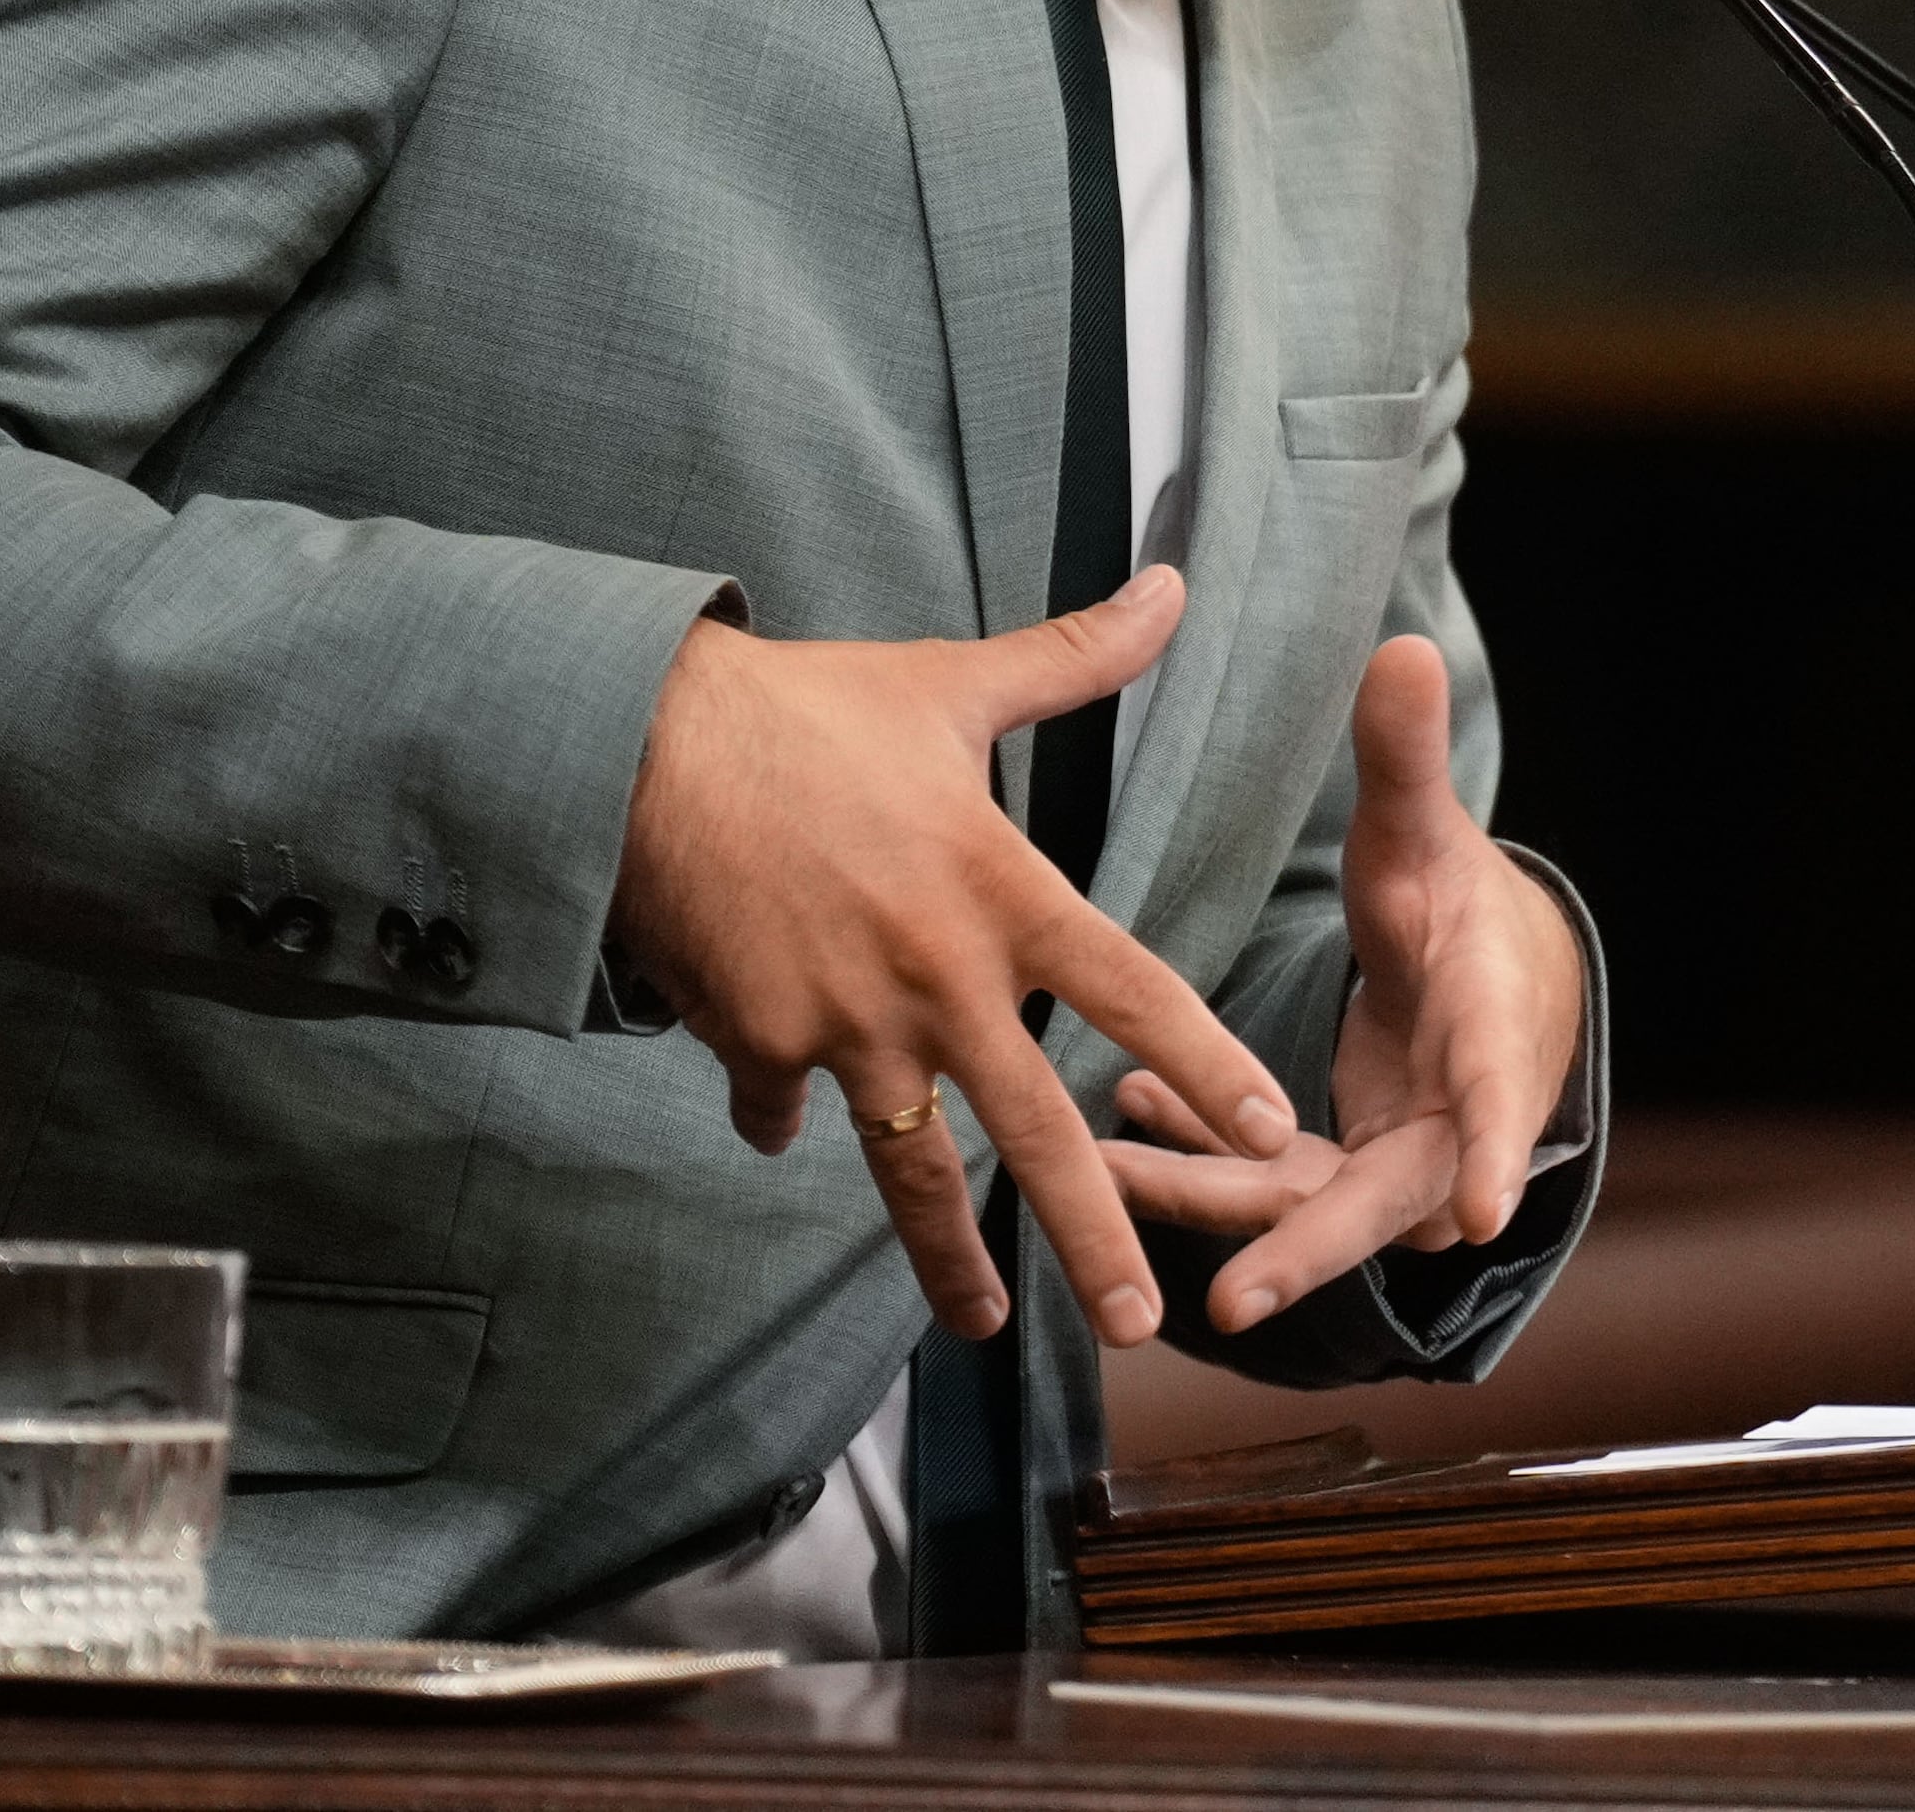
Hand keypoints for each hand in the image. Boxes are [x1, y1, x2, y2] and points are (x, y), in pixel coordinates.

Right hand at [606, 566, 1293, 1347]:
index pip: (1130, 988)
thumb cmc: (808, 707)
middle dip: (1091, 1237)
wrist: (642, 740)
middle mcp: (938, 977)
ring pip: (912, 1165)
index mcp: (1000, 890)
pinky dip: (786, 1120)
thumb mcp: (950, 681)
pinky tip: (784, 1129)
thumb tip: (1176, 586)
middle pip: (1037, 1129)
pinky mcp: (762, 1043)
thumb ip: (1073, 658)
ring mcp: (847, 1024)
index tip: (1272, 1130)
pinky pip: (786, 1108)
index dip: (1204, 1059)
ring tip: (984, 1328)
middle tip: (1139, 1322)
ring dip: (948, 1255)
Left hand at [1103, 633, 1582, 1330]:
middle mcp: (1449, 1123)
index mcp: (1492, 1037)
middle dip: (1309, 1247)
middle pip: (1385, 1200)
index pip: (1500, 1101)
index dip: (1490, 1153)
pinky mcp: (1339, 1173)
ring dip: (1208, 1196)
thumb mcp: (1427, 832)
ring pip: (1303, 1207)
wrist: (1486, 983)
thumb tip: (1402, 648)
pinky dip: (1196, 1152)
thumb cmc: (1458, 905)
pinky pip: (1264, 1182)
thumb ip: (1406, 756)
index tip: (1475, 1205)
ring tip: (1108, 1169)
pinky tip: (1127, 1112)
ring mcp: (1392, 1161)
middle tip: (1233, 1300)